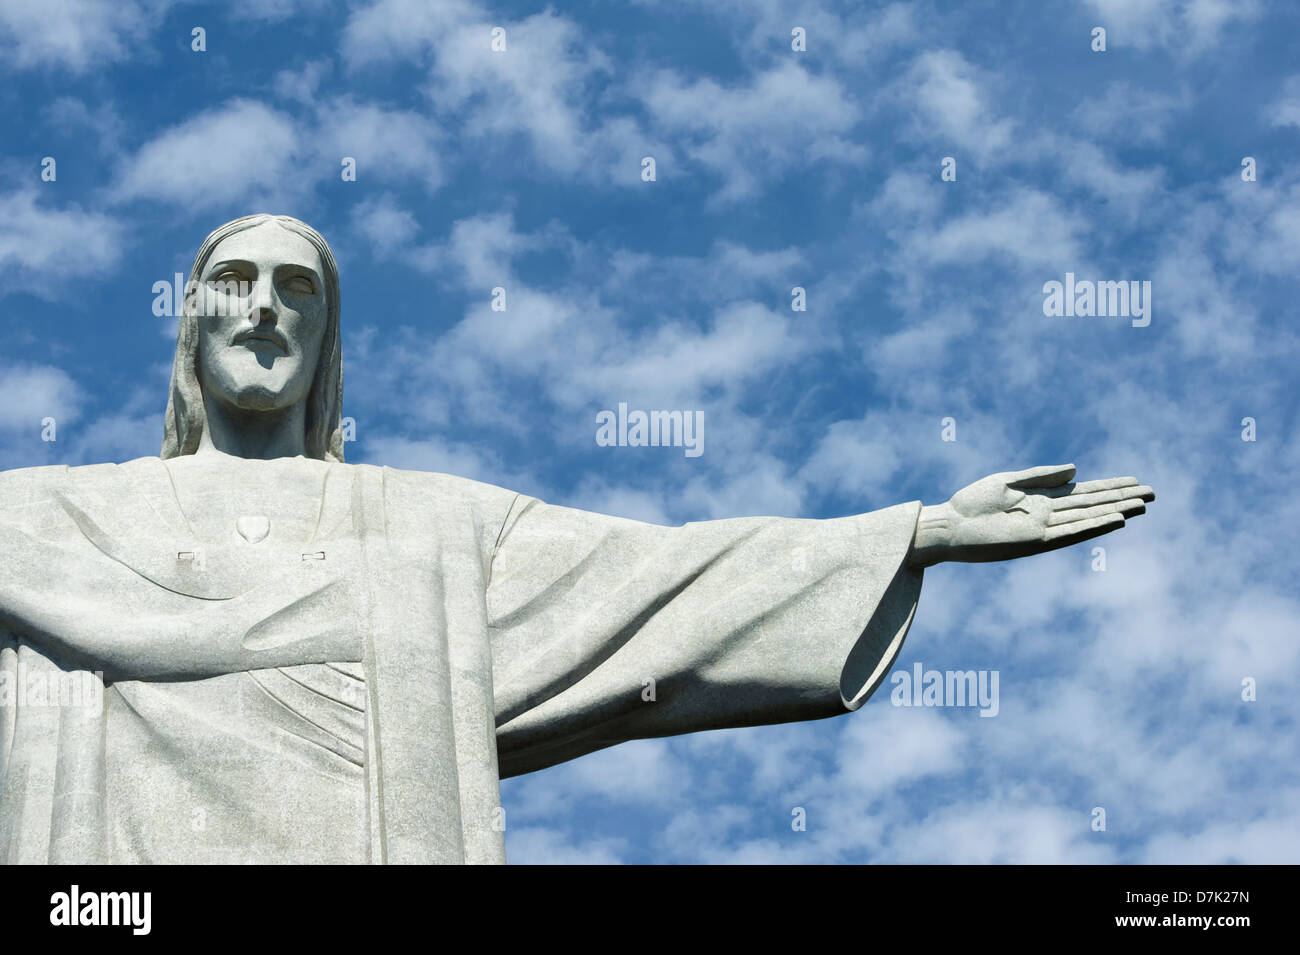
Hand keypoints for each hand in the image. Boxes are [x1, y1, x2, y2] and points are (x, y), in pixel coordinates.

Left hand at [908, 464, 1152, 567]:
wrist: (949, 526)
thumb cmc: (971, 503)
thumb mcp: (1008, 481)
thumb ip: (1041, 475)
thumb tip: (1076, 470)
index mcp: (1041, 499)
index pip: (1083, 492)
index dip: (1110, 487)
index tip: (1135, 481)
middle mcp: (1048, 514)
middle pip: (1093, 504)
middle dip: (1122, 498)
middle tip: (1153, 493)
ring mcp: (1044, 528)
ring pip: (1088, 518)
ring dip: (1115, 511)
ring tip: (1143, 505)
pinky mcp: (1036, 540)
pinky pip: (1071, 532)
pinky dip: (1094, 526)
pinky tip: (1116, 520)